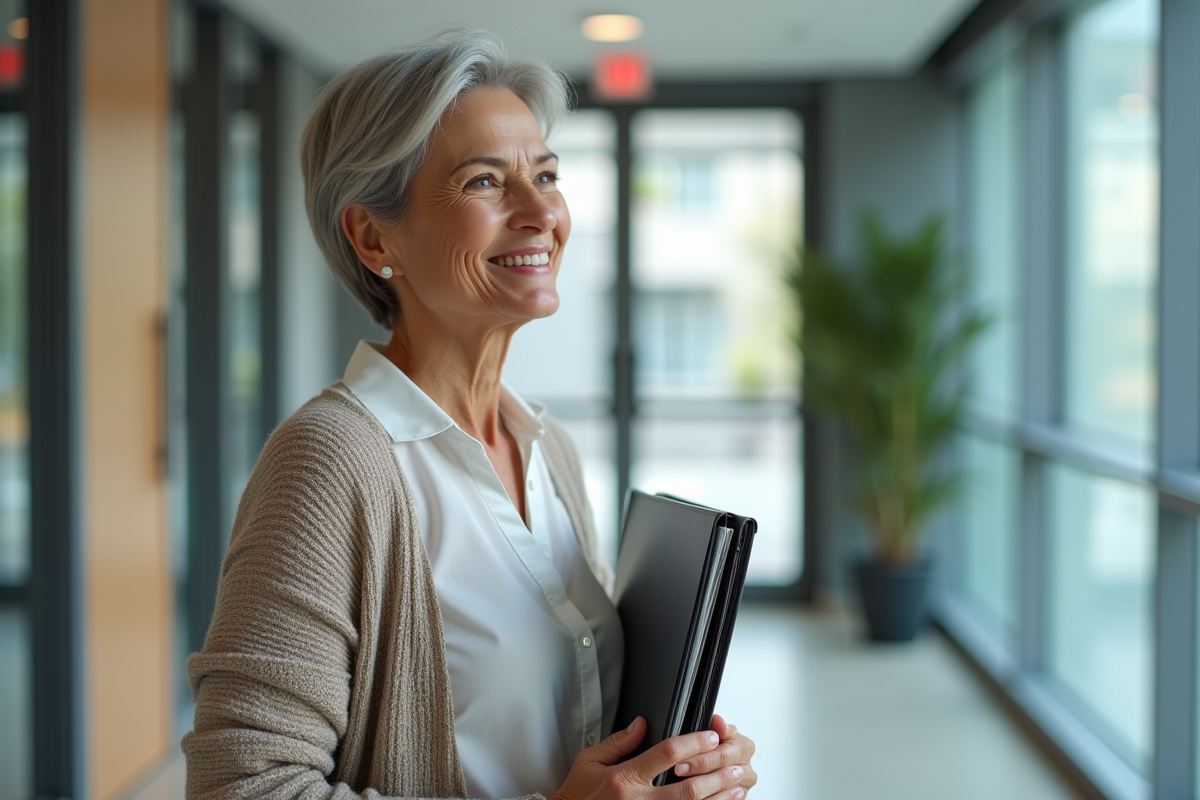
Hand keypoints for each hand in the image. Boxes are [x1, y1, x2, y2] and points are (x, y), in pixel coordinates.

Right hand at [550, 716, 748, 799]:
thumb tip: (642, 724)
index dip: (694, 742)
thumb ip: (618, 742)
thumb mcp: (590, 761)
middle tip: (736, 764)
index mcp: (624, 779)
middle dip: (716, 775)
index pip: (667, 754)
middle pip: (687, 788)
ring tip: (738, 787)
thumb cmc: (577, 795)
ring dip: (718, 799)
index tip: (711, 735)